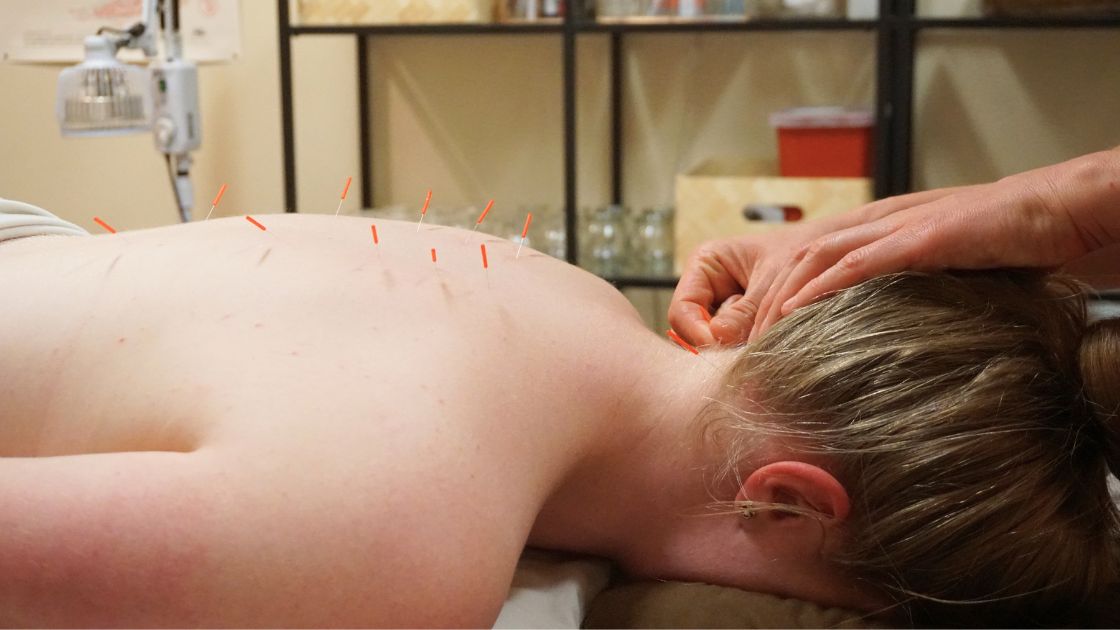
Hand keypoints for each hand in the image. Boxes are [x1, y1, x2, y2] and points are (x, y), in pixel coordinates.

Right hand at [668, 220, 838, 346]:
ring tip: (766, 339)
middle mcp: (710, 288)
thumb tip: (718, 338)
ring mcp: (727, 309)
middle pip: (694, 331)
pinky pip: (737, 346)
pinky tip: (769, 343)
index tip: (721, 348)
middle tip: (745, 351)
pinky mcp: (745, 326)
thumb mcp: (775, 278)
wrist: (840, 252)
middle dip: (718, 343)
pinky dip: (750, 349)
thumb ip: (747, 311)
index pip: (682, 310)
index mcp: (706, 264)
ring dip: (736, 347)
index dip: (696, 333)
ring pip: (716, 342)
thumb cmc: (808, 250)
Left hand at [750, 171, 1100, 337]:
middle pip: (796, 260)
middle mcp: (876, 224)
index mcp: (876, 231)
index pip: (805, 262)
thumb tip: (877, 342)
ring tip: (758, 339)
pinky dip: (823, 288)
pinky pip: (860, 262)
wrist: (1055, 211)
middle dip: (763, 303)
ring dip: (781, 300)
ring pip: (816, 259)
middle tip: (741, 346)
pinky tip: (799, 312)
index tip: (753, 338)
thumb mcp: (936, 274)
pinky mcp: (925, 237)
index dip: (772, 297)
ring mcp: (898, 227)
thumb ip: (900, 295)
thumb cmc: (1003, 247)